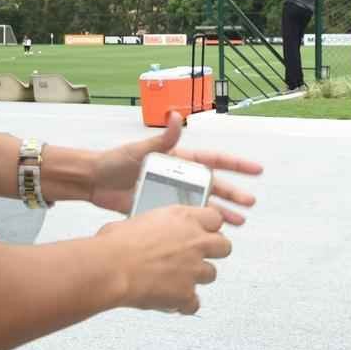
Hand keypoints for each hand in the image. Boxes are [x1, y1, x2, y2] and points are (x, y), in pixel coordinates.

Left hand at [87, 112, 261, 224]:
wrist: (94, 182)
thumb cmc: (116, 161)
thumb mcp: (140, 149)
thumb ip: (161, 137)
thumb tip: (175, 116)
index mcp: (179, 160)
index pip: (213, 160)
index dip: (235, 165)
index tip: (255, 170)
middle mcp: (180, 177)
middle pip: (214, 185)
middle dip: (233, 193)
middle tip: (250, 203)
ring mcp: (172, 195)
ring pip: (203, 204)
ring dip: (221, 212)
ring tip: (239, 222)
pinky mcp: (162, 211)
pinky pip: (186, 218)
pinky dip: (199, 225)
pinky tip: (210, 233)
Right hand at [96, 204, 230, 313]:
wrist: (109, 268)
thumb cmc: (115, 244)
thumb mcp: (137, 220)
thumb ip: (155, 226)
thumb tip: (148, 231)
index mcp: (183, 218)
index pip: (215, 218)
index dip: (209, 227)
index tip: (203, 232)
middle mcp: (194, 241)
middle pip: (224, 246)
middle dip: (213, 253)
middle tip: (197, 257)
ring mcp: (193, 268)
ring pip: (211, 275)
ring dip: (197, 278)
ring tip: (178, 281)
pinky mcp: (186, 293)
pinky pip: (194, 303)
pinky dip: (185, 305)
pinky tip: (173, 303)